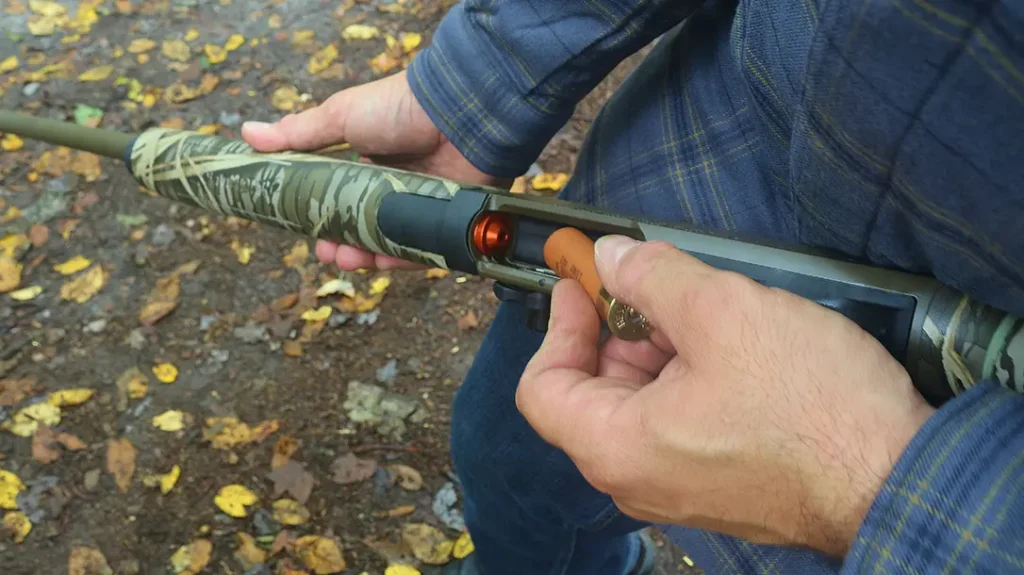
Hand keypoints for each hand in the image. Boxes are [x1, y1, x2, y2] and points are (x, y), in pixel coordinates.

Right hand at [241, 70, 506, 270]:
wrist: (459, 111)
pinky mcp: (446, 218)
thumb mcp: (340, 116)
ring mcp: (420, 202)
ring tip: (349, 259)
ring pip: (388, 240)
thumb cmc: (398, 108)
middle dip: (341, 243)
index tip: (305, 230)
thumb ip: (298, 133)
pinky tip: (379, 262)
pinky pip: (420, 247)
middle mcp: (394, 184)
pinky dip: (400, 258)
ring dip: (365, 254)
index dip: (321, 217)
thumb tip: (246, 134)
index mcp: (368, 160)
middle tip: (329, 252)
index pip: (339, 198)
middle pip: (362, 225)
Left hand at [516, 236, 935, 555]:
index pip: (542, 388)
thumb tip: (613, 256)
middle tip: (654, 281)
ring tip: (709, 309)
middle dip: (619, 328)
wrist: (898, 476)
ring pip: (642, 403)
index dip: (558, 325)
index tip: (583, 284)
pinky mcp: (719, 481)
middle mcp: (638, 478)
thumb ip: (652, 276)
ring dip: (661, 347)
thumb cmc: (814, 410)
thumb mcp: (723, 312)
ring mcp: (679, 485)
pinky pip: (680, 422)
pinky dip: (689, 376)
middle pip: (594, 390)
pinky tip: (732, 344)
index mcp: (617, 448)